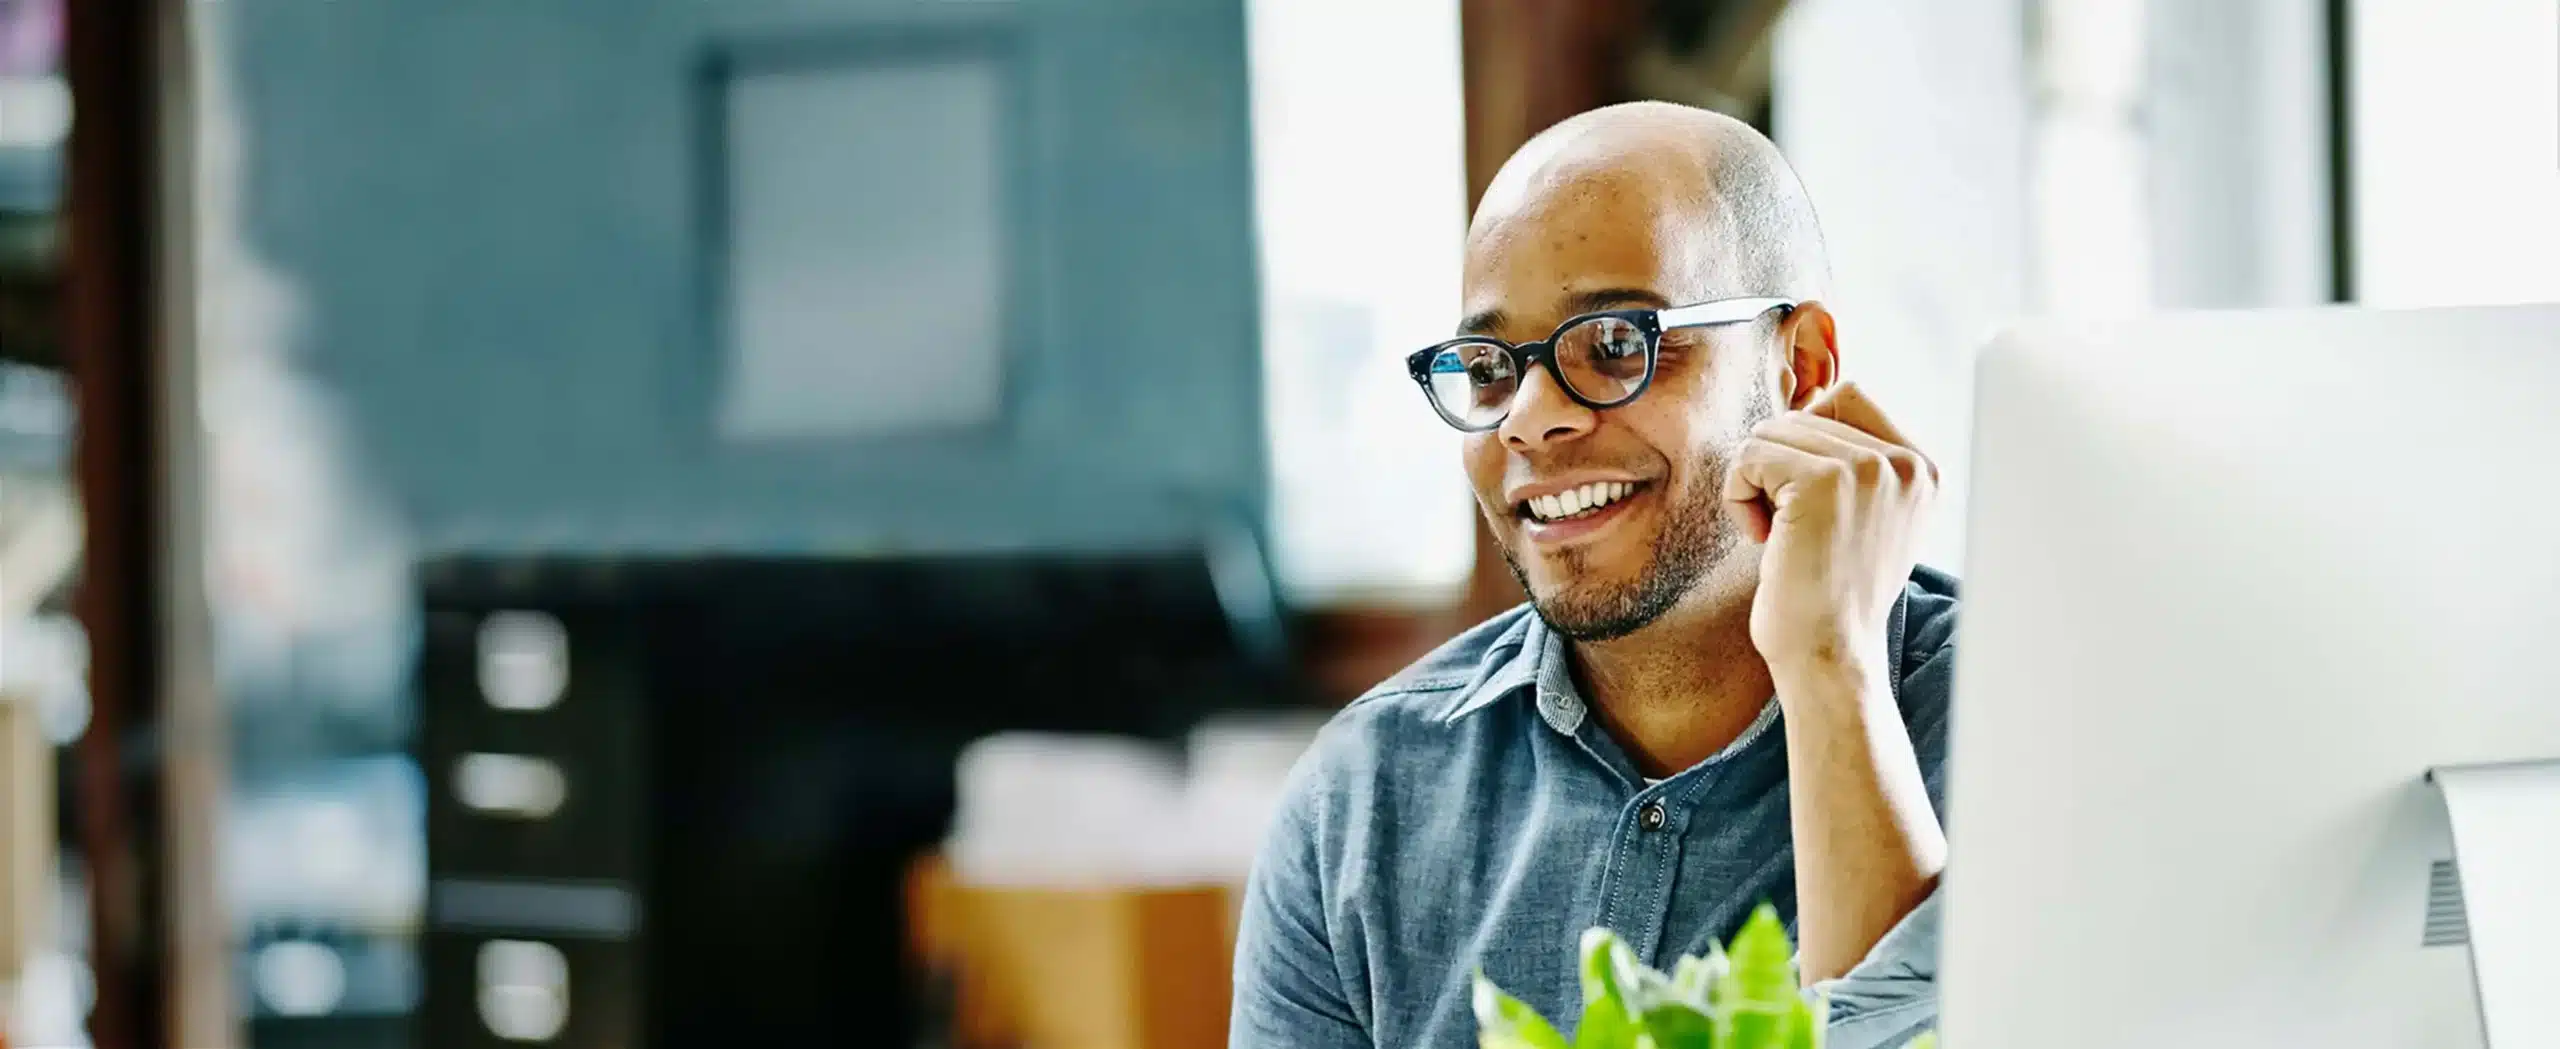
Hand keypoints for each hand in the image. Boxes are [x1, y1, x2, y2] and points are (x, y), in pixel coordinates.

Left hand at [1721, 382, 1936, 681]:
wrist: (1829, 654)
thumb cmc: (1832, 594)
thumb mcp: (1867, 518)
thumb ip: (1858, 462)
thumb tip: (1812, 402)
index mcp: (1924, 468)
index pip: (1848, 397)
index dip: (1807, 442)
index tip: (1810, 506)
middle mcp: (1905, 462)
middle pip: (1805, 413)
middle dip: (1779, 467)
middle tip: (1789, 527)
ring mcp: (1867, 468)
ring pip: (1772, 432)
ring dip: (1756, 483)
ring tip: (1778, 535)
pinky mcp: (1821, 482)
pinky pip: (1749, 455)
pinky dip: (1738, 496)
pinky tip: (1762, 539)